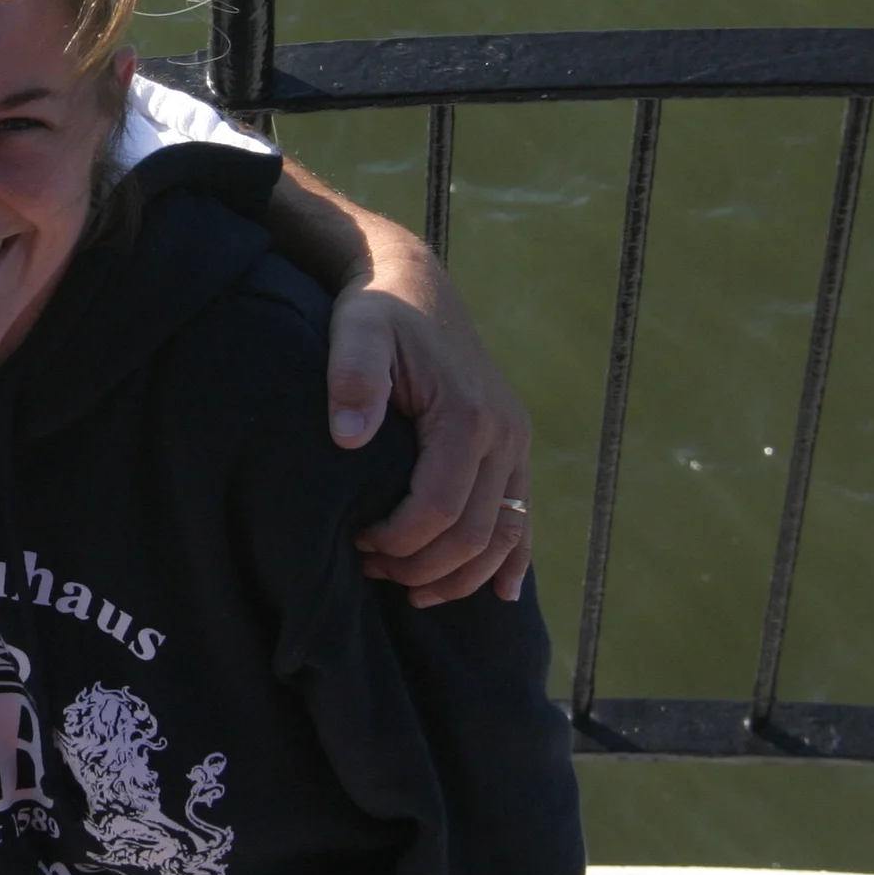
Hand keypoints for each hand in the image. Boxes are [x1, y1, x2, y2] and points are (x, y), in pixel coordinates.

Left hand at [327, 247, 532, 606]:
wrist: (412, 281)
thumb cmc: (376, 310)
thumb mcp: (356, 330)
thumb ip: (354, 378)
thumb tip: (349, 438)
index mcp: (467, 414)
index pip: (440, 508)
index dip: (400, 541)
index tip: (357, 543)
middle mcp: (504, 433)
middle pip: (475, 533)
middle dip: (423, 566)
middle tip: (370, 568)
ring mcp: (516, 440)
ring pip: (506, 534)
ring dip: (462, 574)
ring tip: (410, 590)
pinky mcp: (514, 443)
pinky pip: (524, 514)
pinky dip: (514, 558)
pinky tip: (500, 593)